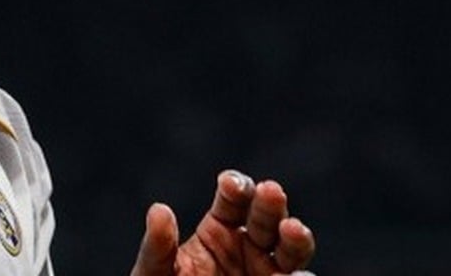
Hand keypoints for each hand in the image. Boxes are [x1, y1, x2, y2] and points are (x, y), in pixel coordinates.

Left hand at [130, 169, 315, 275]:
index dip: (235, 186)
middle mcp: (250, 246)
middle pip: (267, 217)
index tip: (229, 184)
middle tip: (270, 191)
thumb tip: (159, 210)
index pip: (233, 198)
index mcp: (218, 230)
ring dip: (295, 236)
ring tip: (292, 229)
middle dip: (269, 203)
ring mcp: (268, 271)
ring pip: (292, 249)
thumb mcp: (155, 273)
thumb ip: (157, 246)